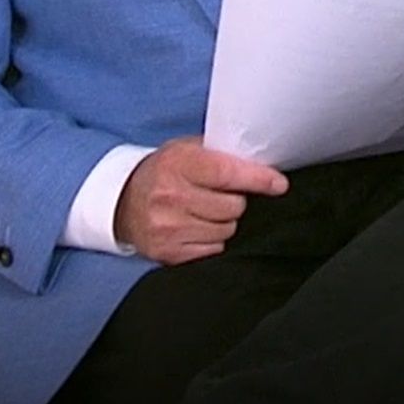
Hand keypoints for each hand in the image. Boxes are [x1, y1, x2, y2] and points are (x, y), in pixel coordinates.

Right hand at [113, 136, 288, 264]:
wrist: (124, 202)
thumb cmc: (164, 172)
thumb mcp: (186, 150)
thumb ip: (220, 154)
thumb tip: (263, 165)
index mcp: (177, 164)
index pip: (227, 173)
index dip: (258, 179)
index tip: (278, 184)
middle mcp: (170, 196)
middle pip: (233, 206)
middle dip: (236, 200)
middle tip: (221, 194)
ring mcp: (167, 227)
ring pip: (226, 230)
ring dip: (225, 222)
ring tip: (206, 210)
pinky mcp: (168, 253)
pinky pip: (213, 250)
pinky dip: (213, 241)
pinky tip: (197, 227)